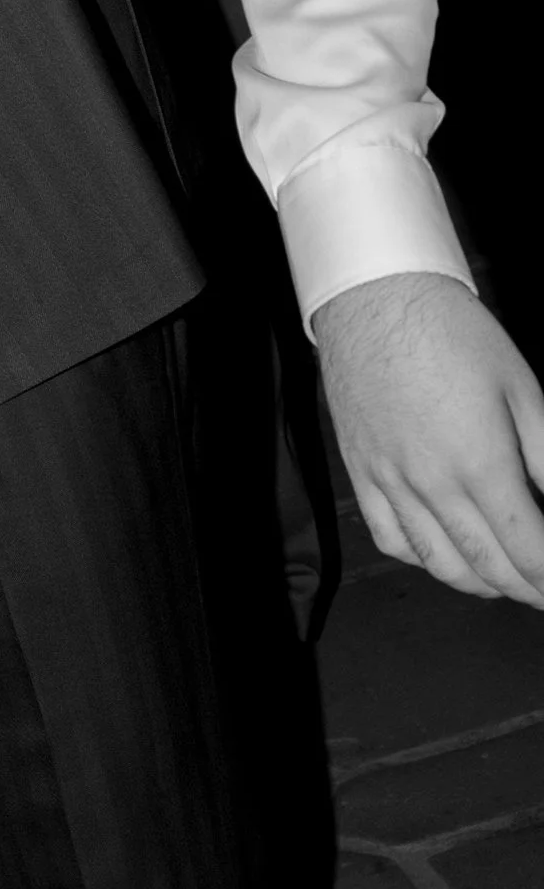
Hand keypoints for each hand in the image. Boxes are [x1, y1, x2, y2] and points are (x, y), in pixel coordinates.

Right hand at [315, 271, 543, 606]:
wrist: (375, 298)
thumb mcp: (523, 389)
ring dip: (481, 584)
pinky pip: (391, 539)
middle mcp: (432, 483)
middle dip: (527, 591)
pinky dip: (423, 561)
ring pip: (439, 565)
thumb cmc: (452, 332)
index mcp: (480, 462)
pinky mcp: (361, 472)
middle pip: (488, 567)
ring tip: (507, 580)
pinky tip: (445, 553)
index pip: (528, 550)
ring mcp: (390, 482)